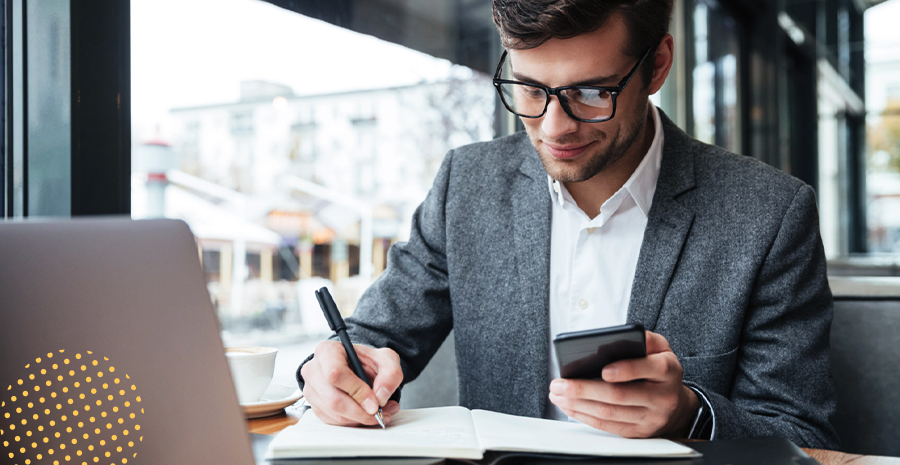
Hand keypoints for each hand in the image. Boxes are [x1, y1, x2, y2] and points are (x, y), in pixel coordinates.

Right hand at [300, 340, 402, 426]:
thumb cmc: (367, 360)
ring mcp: (311, 390)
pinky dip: (353, 422)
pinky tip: (367, 415)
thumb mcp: (386, 359)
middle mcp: (313, 370)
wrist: (358, 367)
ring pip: (334, 413)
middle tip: (380, 414)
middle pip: (333, 399)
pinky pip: (334, 421)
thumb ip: (390, 374)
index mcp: (327, 351)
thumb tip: (381, 396)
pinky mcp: (315, 406)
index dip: (357, 391)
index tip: (375, 403)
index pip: (335, 373)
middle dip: (360, 411)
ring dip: (360, 419)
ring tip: (380, 413)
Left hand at [548, 331, 699, 437]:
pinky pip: (608, 427)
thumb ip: (645, 339)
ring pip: (610, 413)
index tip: (602, 370)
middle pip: (620, 395)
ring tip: (557, 394)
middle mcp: (662, 397)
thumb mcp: (661, 348)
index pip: (649, 369)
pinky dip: (585, 417)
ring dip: (579, 404)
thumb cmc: (660, 370)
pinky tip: (570, 407)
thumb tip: (622, 336)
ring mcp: (651, 418)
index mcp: (668, 370)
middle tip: (560, 384)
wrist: (677, 405)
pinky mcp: (639, 432)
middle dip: (585, 389)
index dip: (625, 370)